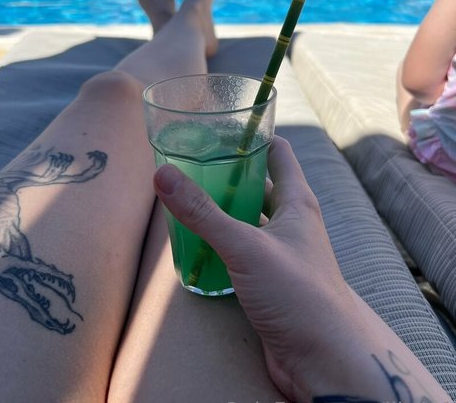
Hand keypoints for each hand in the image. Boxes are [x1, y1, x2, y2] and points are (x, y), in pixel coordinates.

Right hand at [153, 136, 355, 398]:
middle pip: (257, 186)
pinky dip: (221, 245)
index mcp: (296, 202)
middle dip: (227, 176)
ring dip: (221, 212)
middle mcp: (291, 222)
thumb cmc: (297, 292)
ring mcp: (281, 252)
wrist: (322, 357)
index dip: (254, 137)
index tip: (221, 128)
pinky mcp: (269, 279)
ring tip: (186, 202)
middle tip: (191, 166)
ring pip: (247, 221)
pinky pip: (241, 252)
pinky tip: (196, 246)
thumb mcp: (245, 246)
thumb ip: (203, 212)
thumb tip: (163, 175)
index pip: (278, 153)